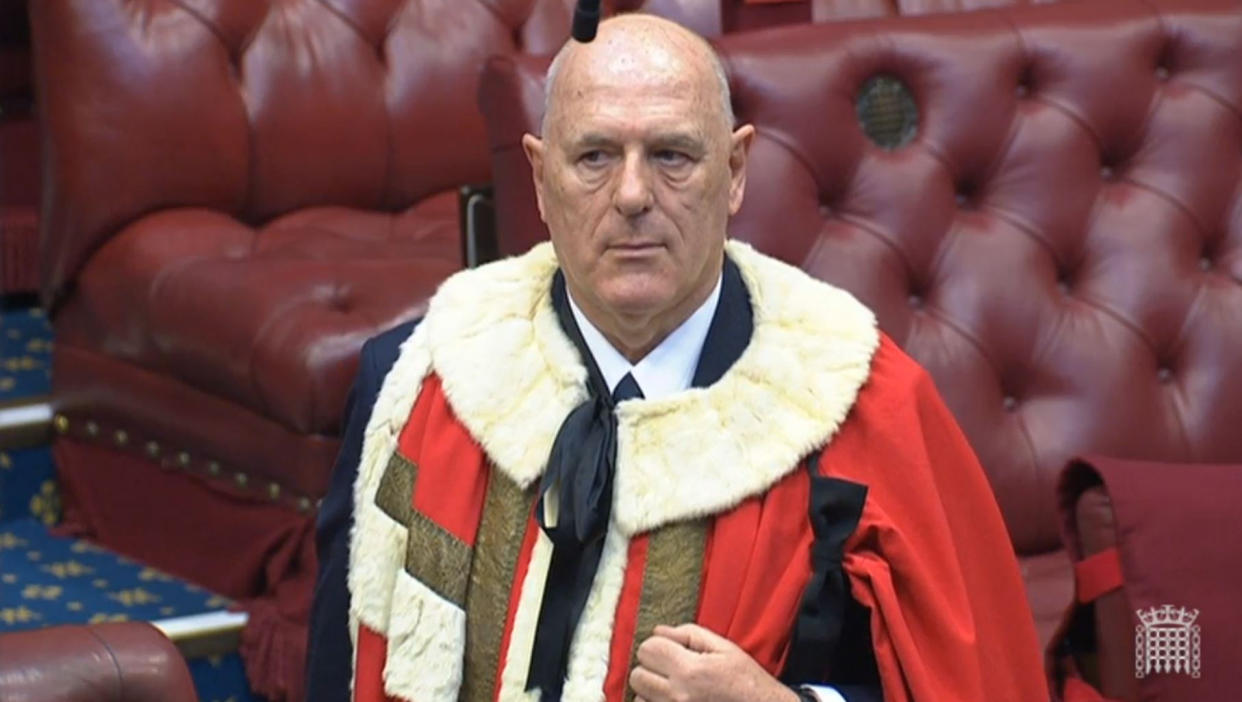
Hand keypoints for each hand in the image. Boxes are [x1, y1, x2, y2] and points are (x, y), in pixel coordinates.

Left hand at [629, 623, 799, 701]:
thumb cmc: (747, 681)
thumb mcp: (724, 648)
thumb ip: (689, 635)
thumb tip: (658, 631)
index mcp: (690, 670)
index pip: (647, 649)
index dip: (659, 645)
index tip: (671, 650)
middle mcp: (677, 696)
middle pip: (637, 675)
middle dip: (651, 668)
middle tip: (671, 669)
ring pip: (639, 698)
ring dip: (651, 692)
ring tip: (673, 689)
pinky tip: (673, 700)